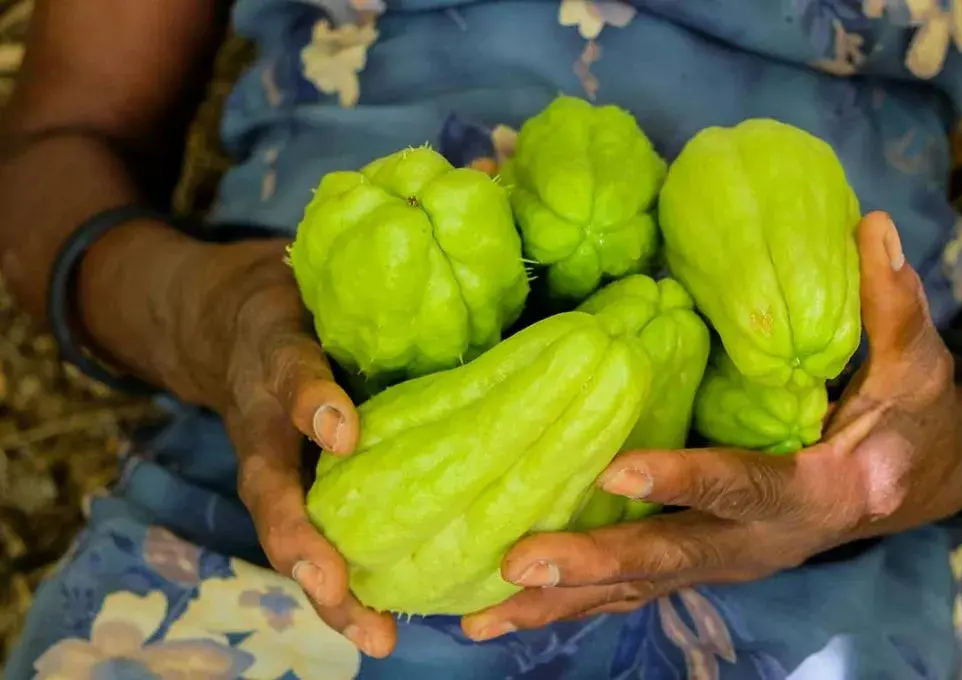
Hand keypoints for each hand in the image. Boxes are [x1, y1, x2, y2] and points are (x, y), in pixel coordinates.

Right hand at [173, 238, 396, 656]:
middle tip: (337, 583)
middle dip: (302, 539)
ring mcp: (275, 466)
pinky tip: (387, 626)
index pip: (288, 378)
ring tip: (374, 637)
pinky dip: (343, 586)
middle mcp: (267, 422)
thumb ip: (395, 225)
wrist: (222, 325)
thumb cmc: (293, 291)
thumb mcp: (324, 254)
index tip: (343, 431)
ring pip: (287, 533)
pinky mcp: (294, 490)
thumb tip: (487, 164)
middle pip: (269, 488)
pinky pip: (314, 541)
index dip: (311, 404)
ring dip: (327, 587)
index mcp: (277, 355)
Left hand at [461, 211, 961, 640]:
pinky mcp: (695, 561)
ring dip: (560, 603)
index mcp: (812, 495)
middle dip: (593, 563)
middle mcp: (757, 544)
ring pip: (636, 590)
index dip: (685, 480)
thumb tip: (872, 228)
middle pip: (669, 559)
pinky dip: (569, 602)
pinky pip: (629, 590)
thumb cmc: (908, 422)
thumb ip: (893, 310)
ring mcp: (721, 560)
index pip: (744, 486)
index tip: (616, 469)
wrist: (904, 486)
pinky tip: (505, 611)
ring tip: (480, 619)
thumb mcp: (916, 368)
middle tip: (516, 561)